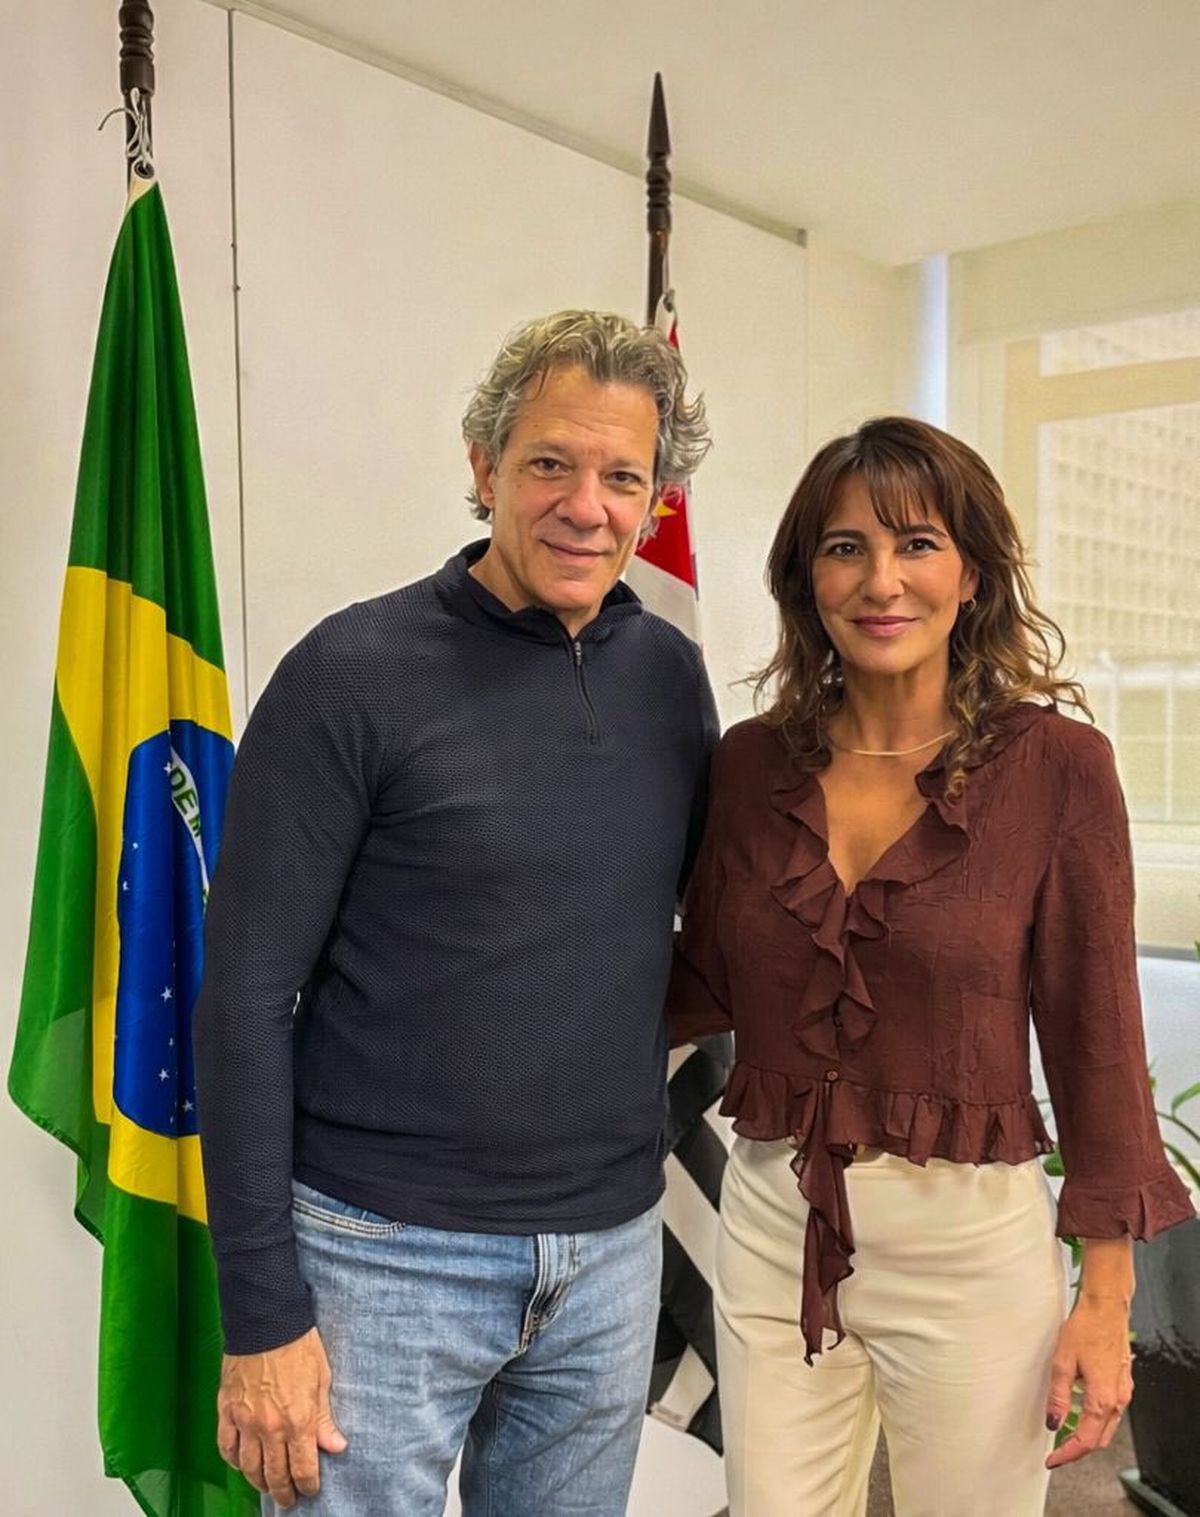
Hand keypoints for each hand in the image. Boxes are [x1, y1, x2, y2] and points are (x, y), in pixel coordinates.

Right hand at [217, 1327, 347, 1507]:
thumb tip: (336, 1446)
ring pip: (249, 1467)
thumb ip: (324, 1419)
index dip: (308, 1485)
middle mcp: (270, 1427)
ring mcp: (245, 1421)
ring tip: (267, 1488)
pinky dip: (234, 1461)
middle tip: (289, 1500)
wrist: (266, 1321)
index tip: (311, 1490)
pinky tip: (242, 1465)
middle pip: (275, 1474)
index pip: (303, 1468)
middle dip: (284, 1492)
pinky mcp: (226, 1410)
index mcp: (298, 1420)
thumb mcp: (322, 1379)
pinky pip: (226, 1447)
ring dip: (259, 1483)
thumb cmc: (299, 1345)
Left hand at [1043, 1301, 1132, 1468]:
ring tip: (1065, 1436)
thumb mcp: (1062, 1361)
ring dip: (1088, 1436)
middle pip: (1100, 1439)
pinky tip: (1082, 1415)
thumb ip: (1058, 1396)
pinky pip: (1111, 1413)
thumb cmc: (1086, 1328)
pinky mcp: (1122, 1382)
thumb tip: (1053, 1422)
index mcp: (1103, 1398)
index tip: (1052, 1460)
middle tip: (1057, 1452)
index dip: (1068, 1454)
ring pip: (1107, 1428)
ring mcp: (1123, 1391)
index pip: (1087, 1440)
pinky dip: (1096, 1422)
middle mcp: (1118, 1399)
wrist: (1106, 1308)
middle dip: (1078, 1450)